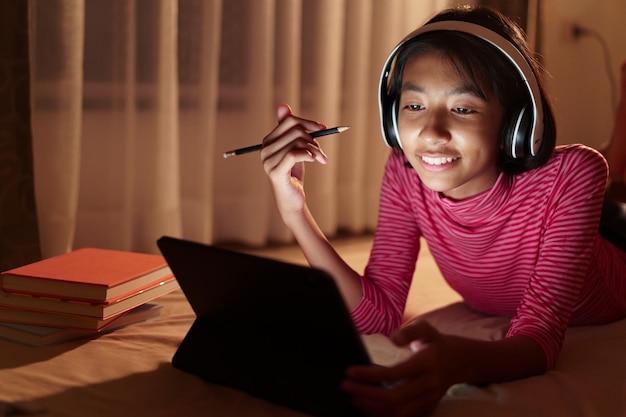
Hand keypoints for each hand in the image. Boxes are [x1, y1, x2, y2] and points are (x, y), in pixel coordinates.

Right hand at [260, 104, 327, 218]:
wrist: (292, 199)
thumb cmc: (294, 174)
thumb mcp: (295, 149)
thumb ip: (291, 130)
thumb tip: (283, 106)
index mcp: (268, 141)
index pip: (289, 121)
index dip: (308, 123)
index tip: (323, 128)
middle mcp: (265, 149)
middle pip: (295, 130)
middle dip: (313, 137)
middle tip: (322, 151)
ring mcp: (268, 161)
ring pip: (297, 142)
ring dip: (315, 149)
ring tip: (322, 158)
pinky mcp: (275, 172)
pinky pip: (294, 154)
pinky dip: (309, 154)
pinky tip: (316, 160)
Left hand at [342, 321, 462, 416]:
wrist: (463, 362)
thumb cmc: (439, 344)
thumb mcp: (427, 329)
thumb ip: (410, 331)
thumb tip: (393, 339)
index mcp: (426, 364)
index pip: (394, 374)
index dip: (369, 375)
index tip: (350, 371)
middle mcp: (428, 385)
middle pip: (393, 399)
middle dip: (366, 394)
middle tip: (346, 386)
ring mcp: (428, 400)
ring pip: (397, 413)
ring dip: (371, 407)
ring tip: (353, 396)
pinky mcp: (427, 409)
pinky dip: (382, 414)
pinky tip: (367, 405)